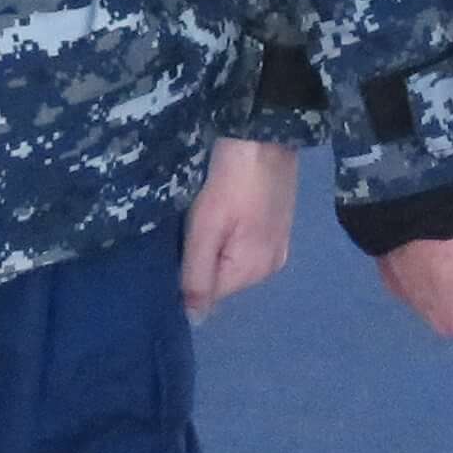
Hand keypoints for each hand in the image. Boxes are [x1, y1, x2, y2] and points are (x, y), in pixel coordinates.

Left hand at [183, 138, 300, 319]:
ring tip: (201, 214)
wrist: (265, 130)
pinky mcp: (277, 224)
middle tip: (187, 225)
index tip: (174, 244)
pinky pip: (243, 243)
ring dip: (213, 244)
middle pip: (221, 276)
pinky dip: (228, 233)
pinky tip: (221, 209)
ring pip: (230, 259)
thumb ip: (198, 276)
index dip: (186, 272)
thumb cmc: (231, 179)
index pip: (208, 293)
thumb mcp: (206, 227)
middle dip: (200, 258)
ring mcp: (278, 244)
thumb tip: (195, 322)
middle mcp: (271, 266)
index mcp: (254, 272)